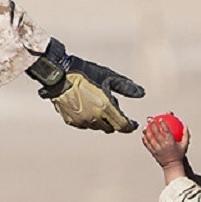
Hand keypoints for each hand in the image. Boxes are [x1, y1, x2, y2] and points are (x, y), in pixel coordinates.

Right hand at [29, 40, 144, 133]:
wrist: (58, 75)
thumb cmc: (84, 73)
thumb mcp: (108, 77)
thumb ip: (126, 88)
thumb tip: (142, 93)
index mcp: (105, 107)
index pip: (122, 125)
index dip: (130, 126)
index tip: (133, 124)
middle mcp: (94, 118)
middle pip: (110, 128)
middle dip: (114, 121)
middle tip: (112, 107)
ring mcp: (82, 121)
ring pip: (97, 127)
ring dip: (101, 120)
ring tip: (97, 104)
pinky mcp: (71, 121)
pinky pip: (85, 125)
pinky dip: (89, 119)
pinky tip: (86, 106)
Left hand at [141, 114, 189, 172]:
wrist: (172, 166)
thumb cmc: (178, 156)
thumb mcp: (184, 145)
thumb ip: (185, 135)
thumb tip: (185, 126)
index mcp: (171, 143)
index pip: (166, 131)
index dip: (163, 124)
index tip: (160, 119)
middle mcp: (163, 145)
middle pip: (156, 133)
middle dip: (152, 125)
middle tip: (150, 119)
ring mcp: (157, 149)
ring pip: (150, 139)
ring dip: (146, 131)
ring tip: (145, 126)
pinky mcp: (153, 152)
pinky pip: (147, 145)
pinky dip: (145, 139)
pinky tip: (143, 135)